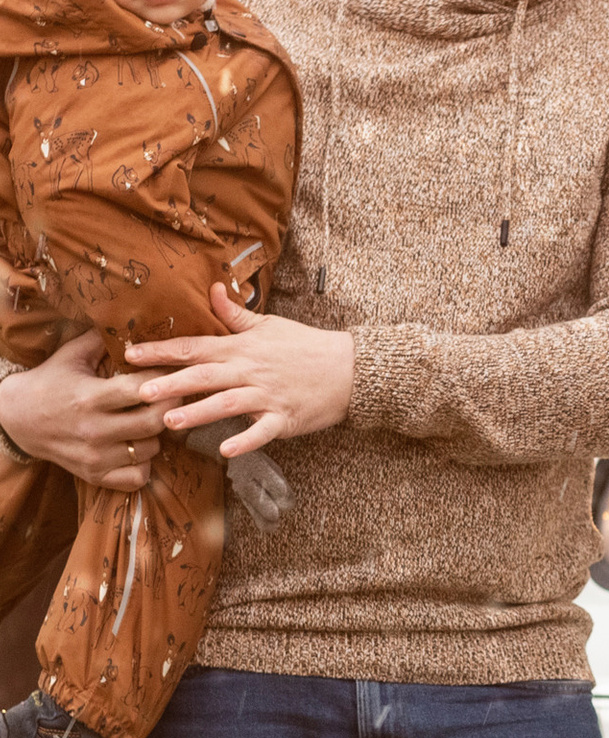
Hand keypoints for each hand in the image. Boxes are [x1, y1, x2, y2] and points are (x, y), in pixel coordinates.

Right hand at [0, 332, 161, 490]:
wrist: (13, 419)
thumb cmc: (48, 382)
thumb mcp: (70, 356)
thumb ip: (102, 340)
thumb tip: (136, 320)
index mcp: (89, 397)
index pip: (141, 390)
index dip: (164, 380)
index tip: (172, 372)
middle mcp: (93, 430)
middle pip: (154, 422)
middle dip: (171, 408)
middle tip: (175, 397)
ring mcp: (94, 456)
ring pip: (151, 449)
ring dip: (159, 435)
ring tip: (153, 420)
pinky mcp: (94, 476)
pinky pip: (137, 477)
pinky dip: (144, 464)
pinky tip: (138, 447)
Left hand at [125, 285, 352, 456]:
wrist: (350, 369)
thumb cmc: (307, 345)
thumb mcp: (269, 323)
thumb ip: (234, 313)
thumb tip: (210, 288)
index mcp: (241, 348)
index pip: (194, 348)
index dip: (161, 351)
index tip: (129, 354)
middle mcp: (250, 371)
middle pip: (203, 377)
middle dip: (169, 383)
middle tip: (137, 392)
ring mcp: (268, 396)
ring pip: (227, 404)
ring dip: (198, 412)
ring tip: (169, 422)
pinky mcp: (286, 419)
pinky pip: (262, 431)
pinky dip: (245, 440)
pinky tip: (225, 450)